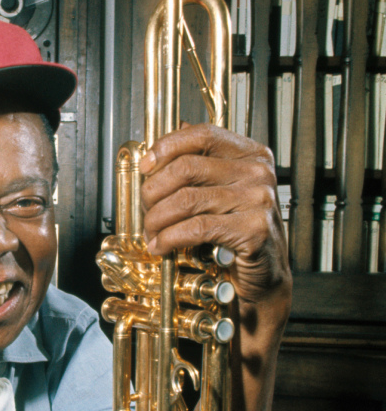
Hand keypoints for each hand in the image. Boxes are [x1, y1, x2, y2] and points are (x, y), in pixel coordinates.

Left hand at [139, 123, 289, 305]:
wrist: (265, 276)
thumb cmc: (237, 235)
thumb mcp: (220, 194)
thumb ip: (199, 167)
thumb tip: (163, 146)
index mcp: (250, 155)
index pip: (202, 134)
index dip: (167, 147)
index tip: (146, 166)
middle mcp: (257, 172)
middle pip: (187, 167)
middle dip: (154, 191)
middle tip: (145, 210)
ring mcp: (258, 199)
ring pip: (186, 199)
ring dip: (157, 219)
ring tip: (151, 233)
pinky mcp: (254, 229)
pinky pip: (197, 228)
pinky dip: (170, 238)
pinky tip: (162, 246)